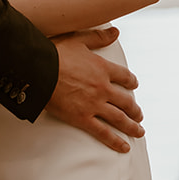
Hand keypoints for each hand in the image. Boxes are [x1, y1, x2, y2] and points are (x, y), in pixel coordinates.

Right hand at [44, 29, 142, 150]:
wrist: (39, 70)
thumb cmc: (56, 52)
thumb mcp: (78, 40)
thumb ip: (98, 37)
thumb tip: (115, 31)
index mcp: (102, 69)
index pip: (124, 77)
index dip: (131, 82)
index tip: (134, 86)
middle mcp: (103, 88)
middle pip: (126, 101)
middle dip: (134, 109)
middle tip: (139, 115)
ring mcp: (94, 105)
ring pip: (119, 118)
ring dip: (131, 126)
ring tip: (139, 131)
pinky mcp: (83, 118)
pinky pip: (103, 133)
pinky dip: (115, 141)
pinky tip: (124, 147)